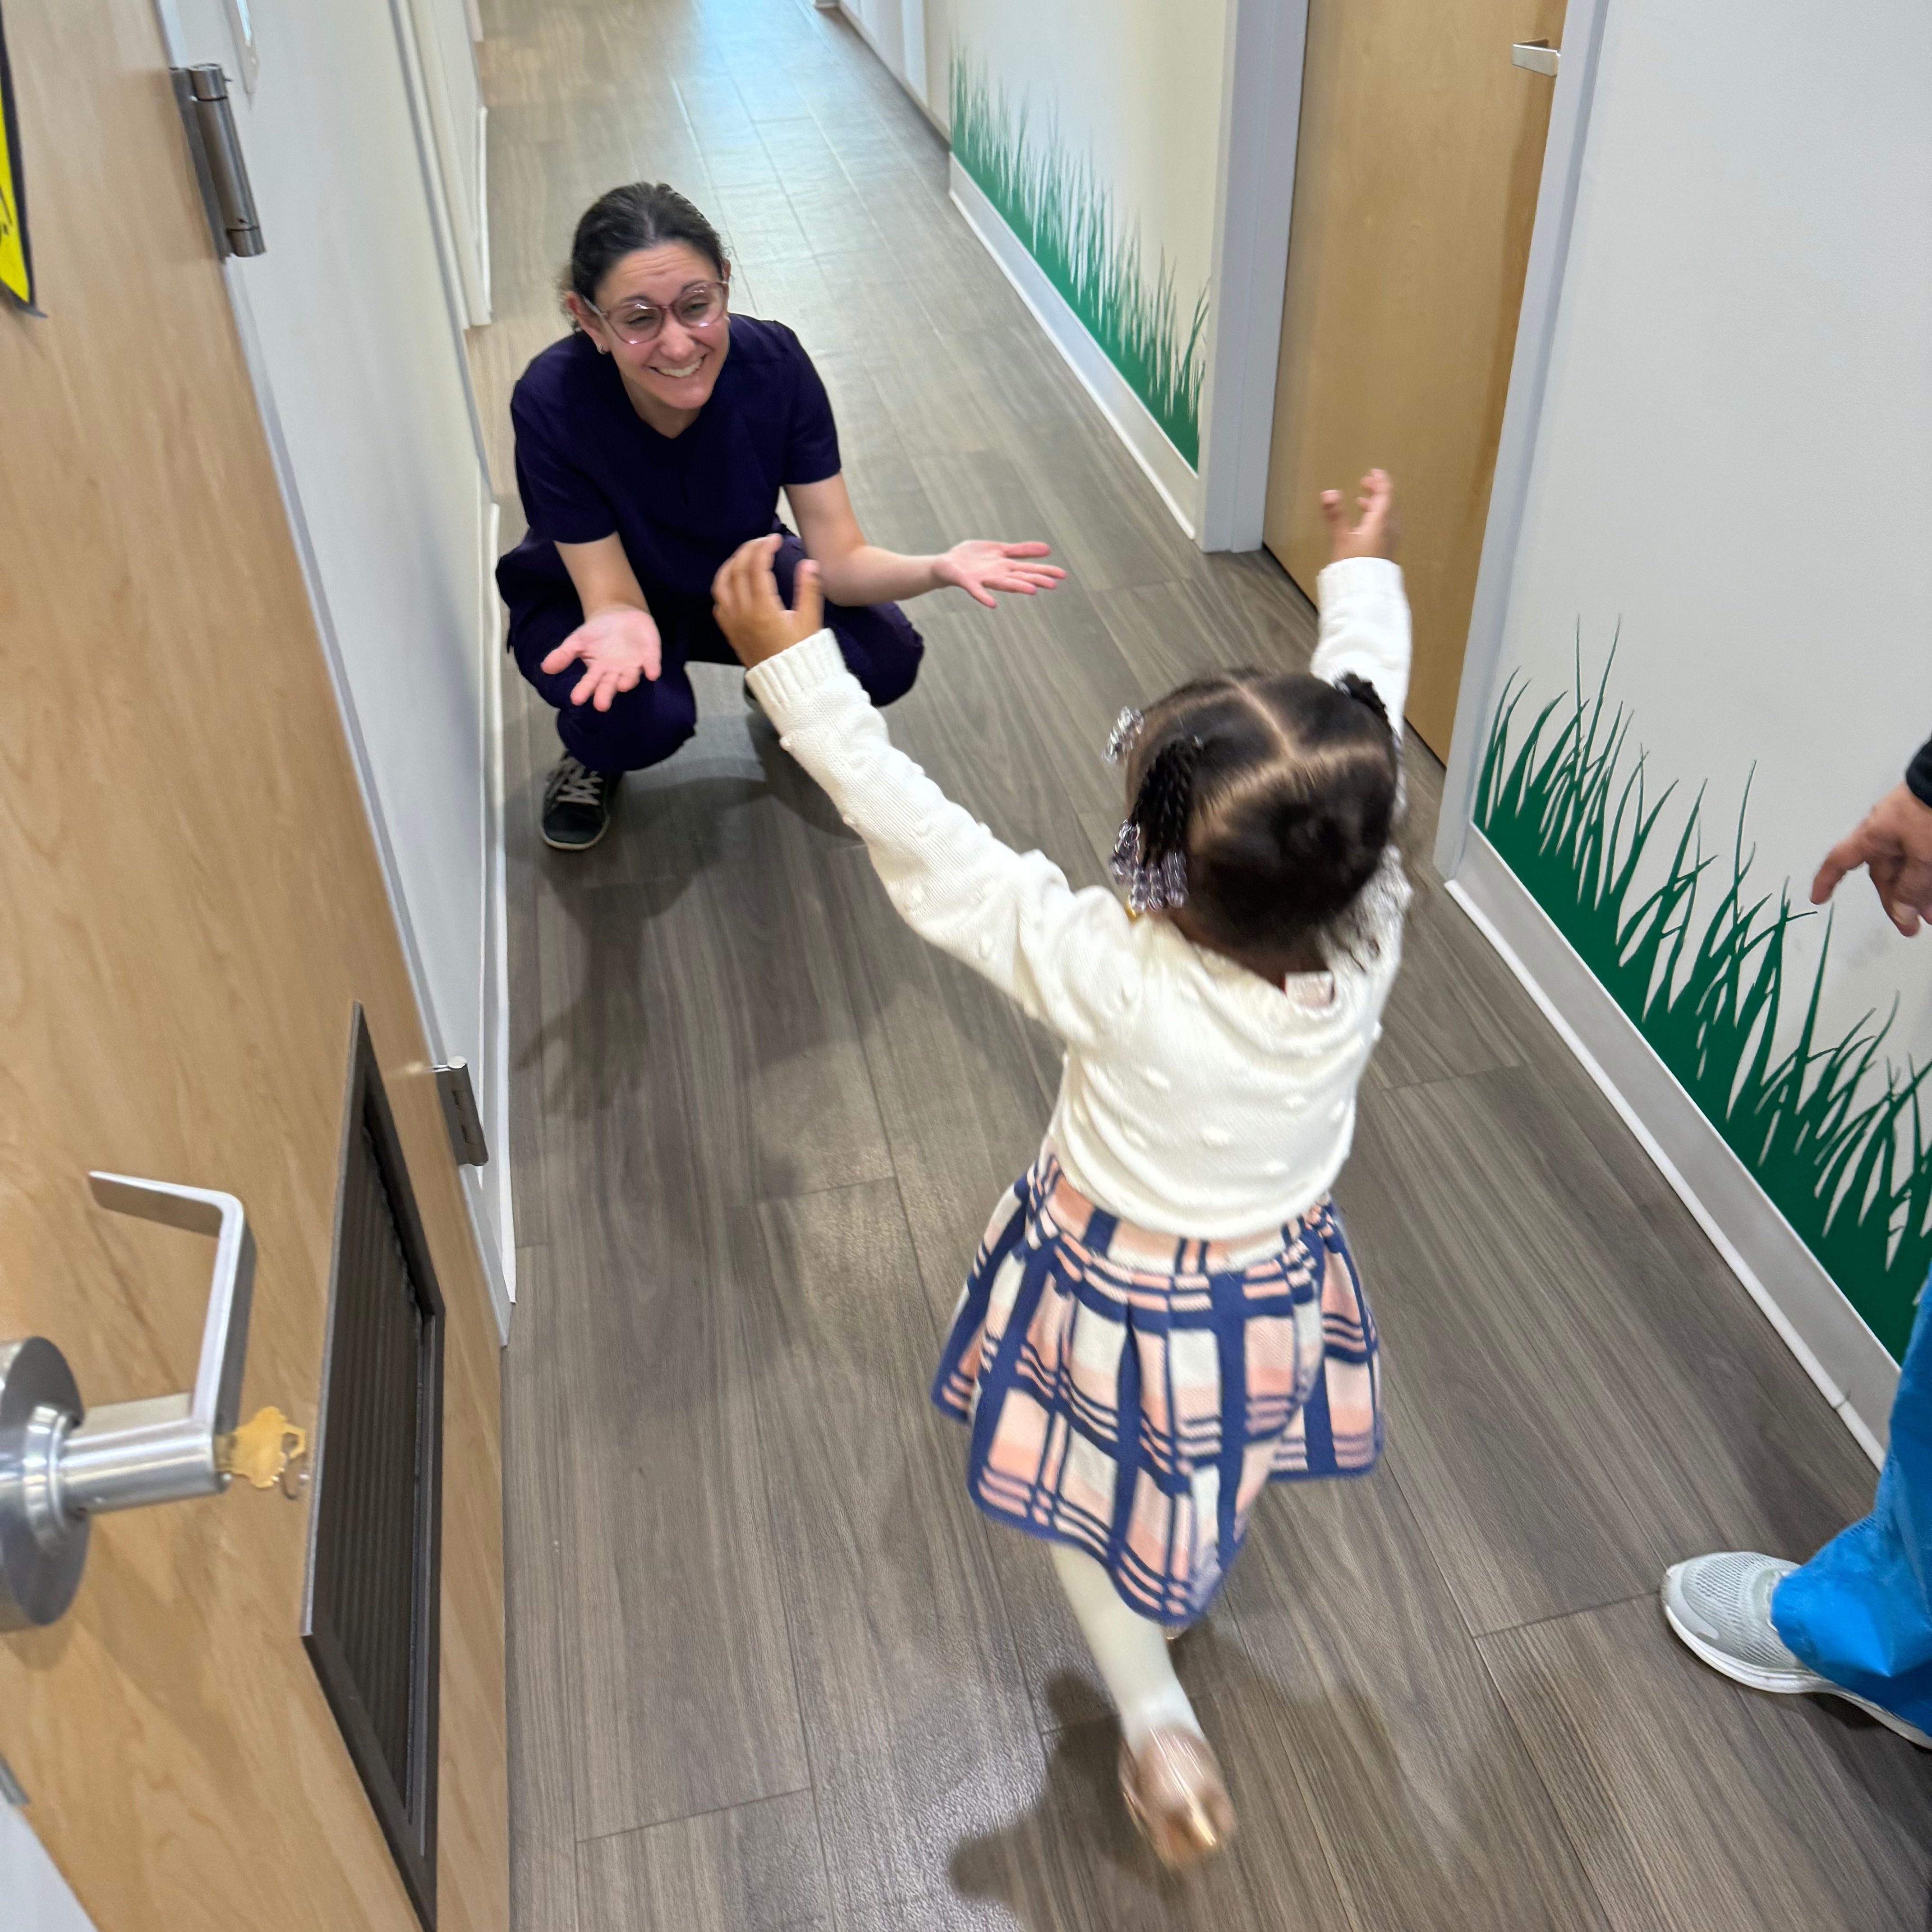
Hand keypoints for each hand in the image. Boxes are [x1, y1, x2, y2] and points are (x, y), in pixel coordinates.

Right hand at [540, 604, 661, 709]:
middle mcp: (616, 672)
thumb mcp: (578, 640)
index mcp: (598, 670)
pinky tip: (652, 673)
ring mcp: (634, 665)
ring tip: (622, 685)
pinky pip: (652, 663)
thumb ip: (564, 654)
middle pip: (610, 685)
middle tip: (601, 706)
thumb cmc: (598, 632)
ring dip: (628, 681)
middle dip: (606, 695)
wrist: (620, 615)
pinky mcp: (650, 656)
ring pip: (631, 676)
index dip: (584, 691)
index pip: (590, 683)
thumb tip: (544, 668)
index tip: (576, 699)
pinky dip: (652, 667)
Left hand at [712, 534, 823, 667]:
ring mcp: (733, 623)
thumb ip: (809, 590)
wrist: (789, 684)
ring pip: (721, 584)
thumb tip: (810, 563)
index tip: (774, 538)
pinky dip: (724, 586)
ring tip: (745, 556)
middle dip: (748, 550)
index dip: (764, 547)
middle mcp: (743, 613)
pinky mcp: (730, 632)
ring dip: (731, 565)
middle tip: (761, 542)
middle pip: (737, 570)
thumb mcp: (810, 621)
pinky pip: (718, 603)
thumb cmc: (802, 653)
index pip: (757, 567)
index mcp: (763, 608)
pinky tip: (735, 582)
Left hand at [934, 539, 1065, 608]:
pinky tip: (992, 604)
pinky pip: (977, 591)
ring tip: (1032, 590)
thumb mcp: (1000, 549)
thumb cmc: (974, 558)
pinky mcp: (968, 581)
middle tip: (1053, 585)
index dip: (1045, 571)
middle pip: (1020, 576)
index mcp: (1006, 566)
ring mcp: (984, 579)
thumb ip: (1021, 550)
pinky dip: (984, 597)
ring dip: (1017, 587)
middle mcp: (998, 574)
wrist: (947, 564)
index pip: (1030, 568)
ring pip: (1004, 583)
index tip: (1062, 575)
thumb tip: (1048, 549)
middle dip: (1036, 580)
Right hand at [1321, 469, 1399, 562]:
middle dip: (1377, 492)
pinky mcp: (1386, 550)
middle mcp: (1390, 528)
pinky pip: (1385, 526)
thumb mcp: (1341, 539)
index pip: (1386, 494)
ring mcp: (1390, 540)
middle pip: (1388, 503)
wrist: (1364, 592)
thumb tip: (1329, 493)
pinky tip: (1366, 525)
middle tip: (1366, 483)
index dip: (1381, 481)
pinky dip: (1377, 518)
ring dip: (1376, 505)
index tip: (1374, 472)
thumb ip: (1335, 515)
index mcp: (1381, 521)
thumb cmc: (1353, 565)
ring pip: (1387, 515)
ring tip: (1363, 502)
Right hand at [1812, 782, 1931, 935]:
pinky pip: (1924, 859)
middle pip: (1884, 873)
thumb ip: (1912, 886)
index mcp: (1873, 835)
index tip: (1819, 899)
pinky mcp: (1928, 826)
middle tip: (1913, 926)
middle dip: (1898, 901)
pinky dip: (1927, 878)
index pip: (1840, 860)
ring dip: (1919, 893)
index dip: (1827, 880)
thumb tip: (1902, 913)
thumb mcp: (1923, 856)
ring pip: (1909, 868)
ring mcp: (1910, 828)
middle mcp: (1887, 832)